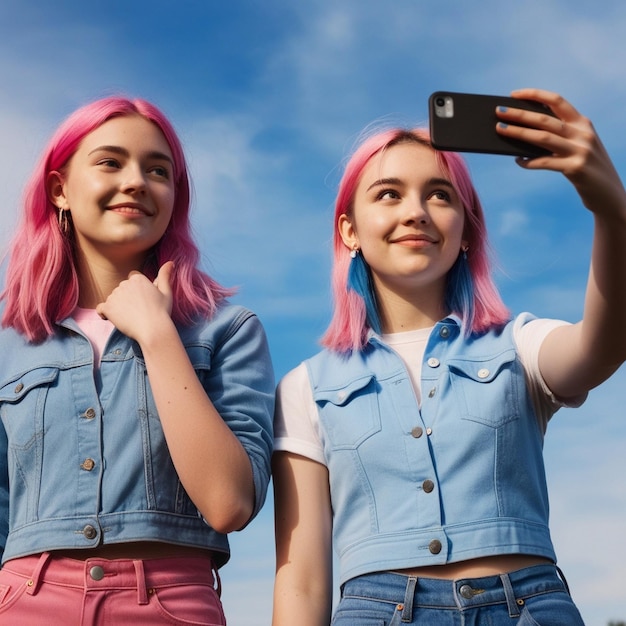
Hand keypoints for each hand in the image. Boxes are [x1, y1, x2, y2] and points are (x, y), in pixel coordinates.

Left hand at [96, 261, 174, 342]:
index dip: (136, 290)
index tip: (143, 300)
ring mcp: (115, 296)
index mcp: (138, 279)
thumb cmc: (162, 312)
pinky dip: (105, 313)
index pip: (132, 279)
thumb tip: (170, 262)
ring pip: (113, 299)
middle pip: (122, 289)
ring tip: (130, 317)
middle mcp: (124, 284)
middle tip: (138, 311)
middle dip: (127, 298)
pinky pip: (101, 308)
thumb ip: (165, 276)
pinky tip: (114, 319)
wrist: (154, 329)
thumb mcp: (166, 292)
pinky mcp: (108, 307)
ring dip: (118, 306)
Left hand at [496, 88, 625, 217]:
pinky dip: (528, 161)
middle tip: (498, 111)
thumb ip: (560, 137)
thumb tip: (524, 132)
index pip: (557, 101)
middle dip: (519, 113)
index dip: (534, 95)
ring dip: (518, 132)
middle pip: (544, 119)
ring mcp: (580, 150)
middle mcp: (582, 133)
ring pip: (542, 137)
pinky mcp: (576, 168)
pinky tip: (518, 161)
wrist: (609, 194)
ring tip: (500, 129)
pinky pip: (545, 162)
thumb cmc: (586, 169)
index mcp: (582, 123)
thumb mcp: (578, 146)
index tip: (514, 94)